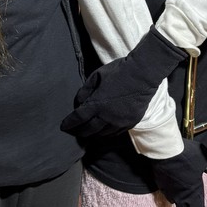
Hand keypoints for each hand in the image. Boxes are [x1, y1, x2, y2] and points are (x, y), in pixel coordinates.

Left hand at [61, 27, 186, 136]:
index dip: (69, 123)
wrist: (143, 75)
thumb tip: (78, 102)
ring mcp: (120, 121)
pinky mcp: (130, 122)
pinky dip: (106, 134)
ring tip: (86, 134)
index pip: (78, 118)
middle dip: (78, 132)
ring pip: (102, 134)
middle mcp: (107, 117)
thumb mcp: (97, 76)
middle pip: (89, 130)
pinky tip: (102, 132)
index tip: (63, 126)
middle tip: (73, 132)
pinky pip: (115, 133)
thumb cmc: (118, 72)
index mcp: (97, 104)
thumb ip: (85, 90)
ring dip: (92, 134)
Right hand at [152, 140, 206, 206]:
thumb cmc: (186, 156)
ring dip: (181, 202)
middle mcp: (180, 197)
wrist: (164, 150)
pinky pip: (167, 192)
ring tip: (186, 196)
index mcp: (193, 195)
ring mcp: (169, 191)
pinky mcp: (161, 184)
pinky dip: (173, 191)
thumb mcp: (204, 159)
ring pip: (175, 202)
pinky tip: (176, 184)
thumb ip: (206, 165)